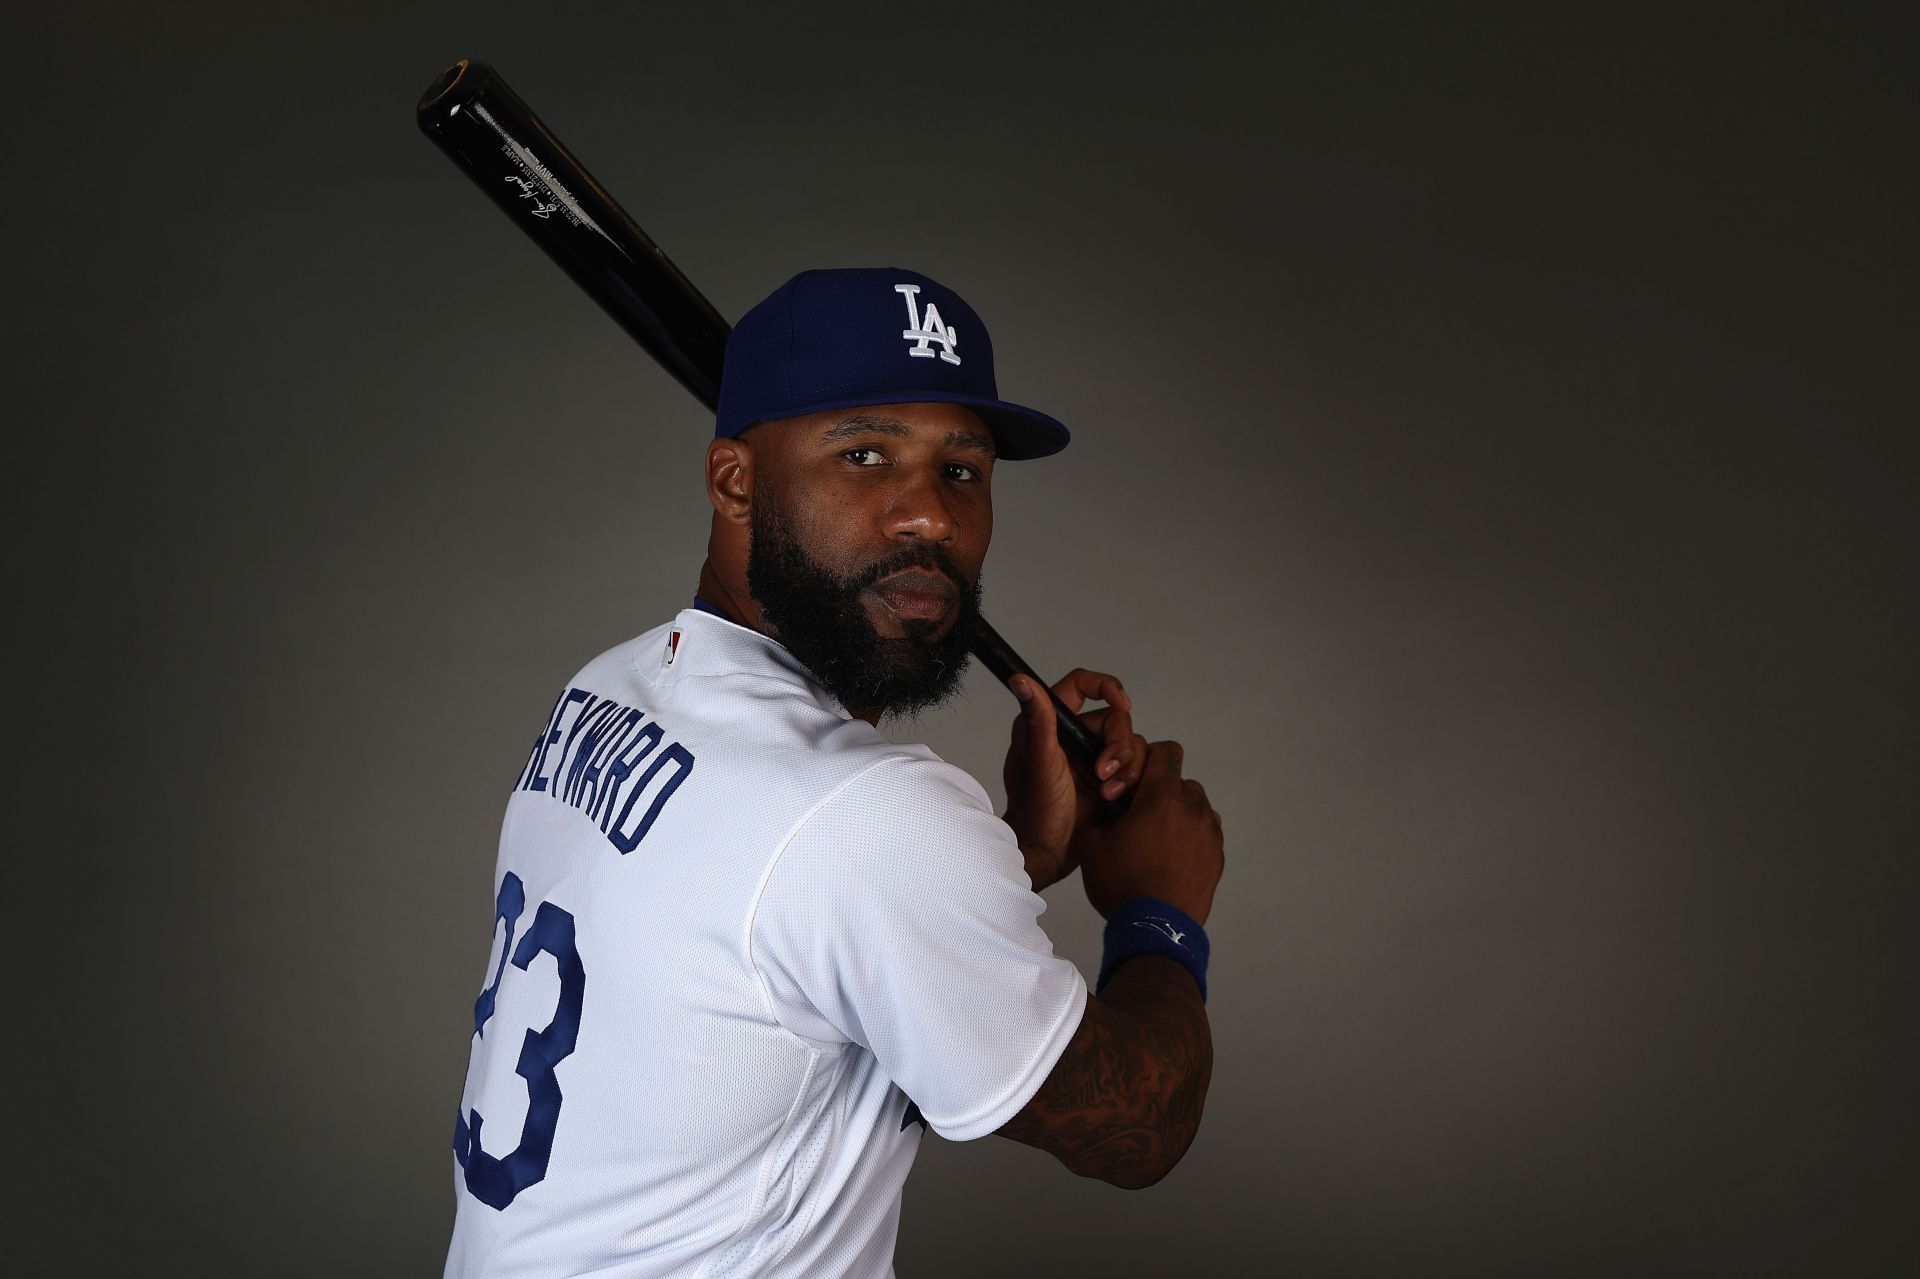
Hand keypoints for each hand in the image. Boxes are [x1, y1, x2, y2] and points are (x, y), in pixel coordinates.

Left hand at [1003, 669, 1147, 892]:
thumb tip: (1019, 679)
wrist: (1048, 853)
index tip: (1122, 704)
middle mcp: (1073, 737)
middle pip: (1115, 719)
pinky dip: (1133, 781)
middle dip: (1119, 746)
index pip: (1081, 685)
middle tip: (1105, 774)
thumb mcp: (1039, 762)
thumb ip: (1038, 720)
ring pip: (1131, 745)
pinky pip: (1138, 767)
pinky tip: (1117, 799)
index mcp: (1050, 724)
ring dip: (1127, 768)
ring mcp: (1093, 759)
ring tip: (1109, 793)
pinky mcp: (1110, 780)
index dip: (1105, 687)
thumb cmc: (1034, 809)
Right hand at [1076, 740, 1224, 923]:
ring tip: (1157, 840)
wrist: (1156, 929)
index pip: (1165, 752)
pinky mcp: (1218, 858)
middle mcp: (1193, 808)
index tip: (1133, 779)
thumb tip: (1112, 810)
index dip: (1148, 758)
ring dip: (1179, 814)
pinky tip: (1171, 860)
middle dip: (1161, 791)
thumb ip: (1103, 815)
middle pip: (1181, 781)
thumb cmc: (1122, 883)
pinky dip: (1191, 838)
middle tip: (1140, 816)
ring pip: (1196, 807)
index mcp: (1161, 797)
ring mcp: (1210, 834)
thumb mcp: (1092, 844)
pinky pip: (1205, 834)